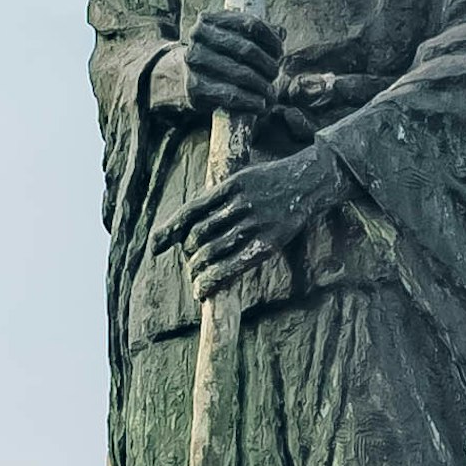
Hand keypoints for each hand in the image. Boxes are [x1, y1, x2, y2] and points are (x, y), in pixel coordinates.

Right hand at [181, 6, 281, 120]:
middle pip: (247, 49)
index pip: (252, 24)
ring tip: (271, 93)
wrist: (189, 77)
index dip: (272, 39)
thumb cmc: (221, 54)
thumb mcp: (236, 37)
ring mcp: (194, 62)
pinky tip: (261, 104)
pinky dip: (250, 101)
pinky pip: (230, 95)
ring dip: (263, 85)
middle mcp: (198, 37)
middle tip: (275, 74)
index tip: (280, 52)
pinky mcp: (195, 88)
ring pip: (241, 73)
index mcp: (210, 19)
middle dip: (268, 64)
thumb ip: (260, 32)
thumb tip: (281, 33)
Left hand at [183, 138, 341, 299]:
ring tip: (195, 279)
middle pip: (199, 234)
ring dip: (197, 269)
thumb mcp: (244, 177)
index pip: (191, 211)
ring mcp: (255, 222)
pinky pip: (233, 263)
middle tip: (189, 265)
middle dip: (189, 254)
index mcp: (231, 185)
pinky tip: (203, 288)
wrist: (311, 181)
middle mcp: (241, 203)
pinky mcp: (269, 241)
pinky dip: (213, 278)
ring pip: (212, 250)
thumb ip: (220, 198)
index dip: (169, 230)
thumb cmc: (274, 181)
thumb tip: (190, 225)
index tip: (155, 247)